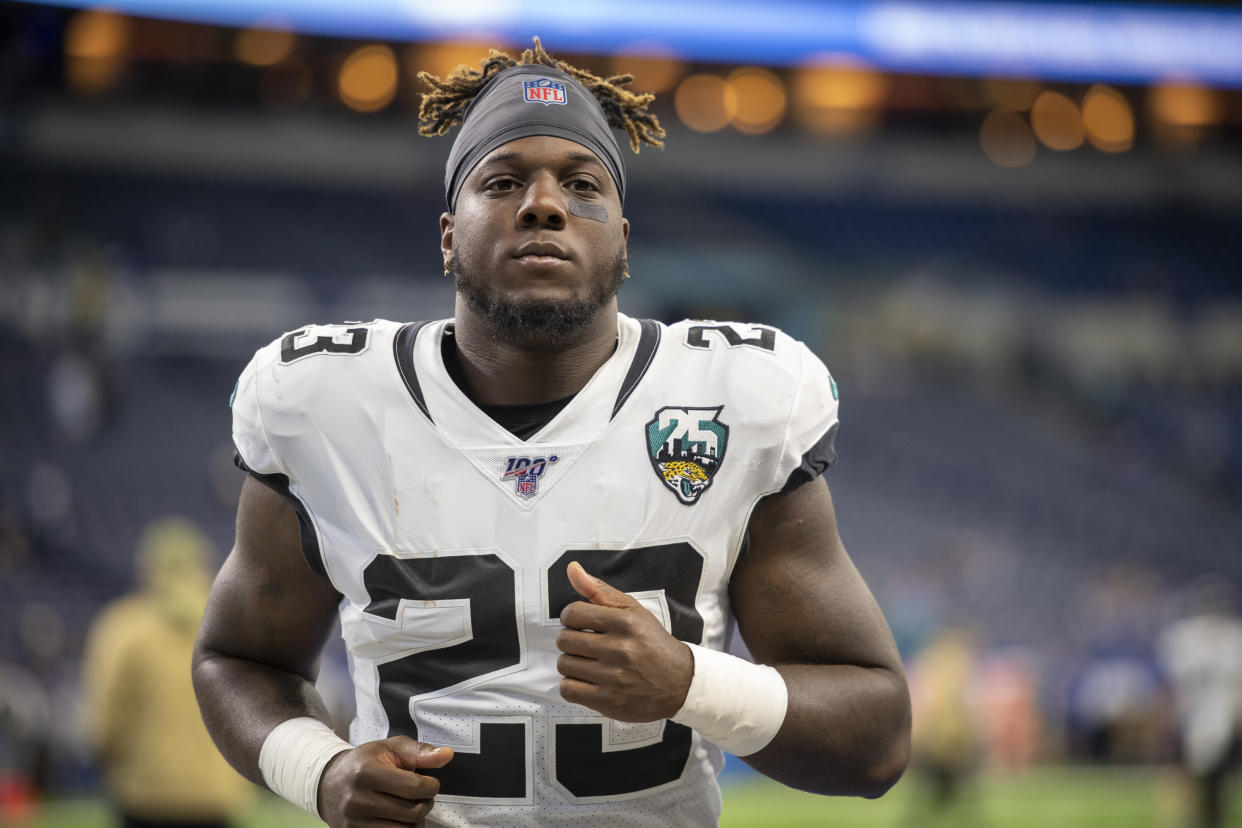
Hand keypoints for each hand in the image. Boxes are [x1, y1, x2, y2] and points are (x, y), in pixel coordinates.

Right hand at [316, 737, 452, 826]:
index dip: (432, 786)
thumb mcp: (390, 748)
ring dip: (416, 821)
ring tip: (410, 807)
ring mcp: (354, 822)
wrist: (329, 783)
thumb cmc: (364, 763)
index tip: (429, 782)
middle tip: (420, 796)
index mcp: (367, 772)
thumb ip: (420, 752)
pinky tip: (400, 819)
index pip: (416, 787)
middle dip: (425, 803)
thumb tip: (447, 755)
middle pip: (413, 812)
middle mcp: (358, 800)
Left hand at [556, 561, 693, 721]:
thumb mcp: (632, 610)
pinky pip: (568, 689)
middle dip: (570, 640)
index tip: (580, 623)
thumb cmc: (652, 643)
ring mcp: (613, 677)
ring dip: (571, 663)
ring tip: (588, 662)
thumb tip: (572, 569)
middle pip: (565, 640)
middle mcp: (619, 649)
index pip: (572, 613)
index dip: (571, 617)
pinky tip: (587, 680)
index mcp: (624, 622)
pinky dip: (573, 685)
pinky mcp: (608, 701)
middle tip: (585, 644)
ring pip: (564, 664)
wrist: (679, 682)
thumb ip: (599, 590)